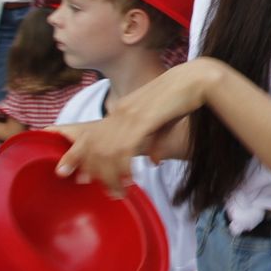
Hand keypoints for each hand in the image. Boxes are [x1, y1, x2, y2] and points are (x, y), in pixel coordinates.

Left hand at [53, 58, 222, 193]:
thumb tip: (153, 161)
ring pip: (106, 151)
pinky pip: (125, 149)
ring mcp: (131, 115)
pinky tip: (130, 179)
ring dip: (109, 175)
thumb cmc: (183, 99)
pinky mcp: (143, 119)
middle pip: (92, 143)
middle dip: (85, 166)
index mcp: (123, 110)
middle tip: (84, 184)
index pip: (92, 133)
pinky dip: (124, 167)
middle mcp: (121, 112)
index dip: (78, 153)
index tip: (72, 173)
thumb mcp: (163, 122)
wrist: (197, 78)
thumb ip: (155, 141)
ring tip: (116, 192)